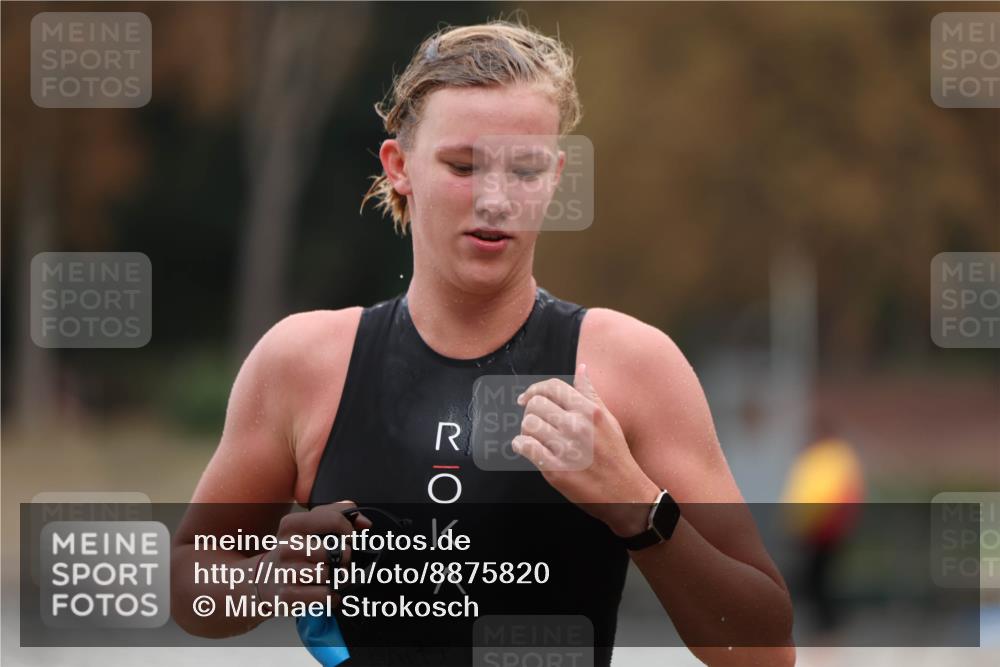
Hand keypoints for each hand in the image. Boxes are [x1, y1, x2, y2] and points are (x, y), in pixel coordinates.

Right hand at [257, 500, 371, 604]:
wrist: (267, 579)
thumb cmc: (296, 550)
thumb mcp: (312, 526)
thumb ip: (339, 515)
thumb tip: (363, 523)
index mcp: (291, 525)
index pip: (333, 519)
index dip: (348, 529)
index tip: (349, 537)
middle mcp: (286, 547)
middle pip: (334, 550)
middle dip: (345, 557)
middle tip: (341, 560)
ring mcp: (285, 573)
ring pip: (328, 574)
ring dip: (338, 578)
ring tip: (333, 576)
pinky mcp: (287, 596)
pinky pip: (324, 595)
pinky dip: (332, 596)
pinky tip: (327, 590)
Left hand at [513, 363, 659, 536]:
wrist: (625, 494)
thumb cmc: (616, 456)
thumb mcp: (608, 420)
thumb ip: (590, 394)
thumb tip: (581, 369)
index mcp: (589, 411)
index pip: (552, 387)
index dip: (534, 390)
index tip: (526, 397)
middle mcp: (578, 426)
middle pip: (535, 405)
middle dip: (530, 412)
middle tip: (536, 422)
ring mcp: (566, 448)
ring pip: (528, 425)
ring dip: (526, 430)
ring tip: (534, 437)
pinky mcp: (556, 470)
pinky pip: (526, 447)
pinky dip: (520, 446)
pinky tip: (525, 448)